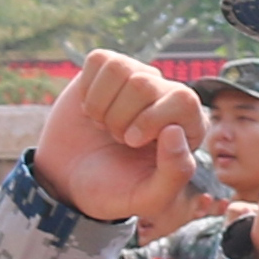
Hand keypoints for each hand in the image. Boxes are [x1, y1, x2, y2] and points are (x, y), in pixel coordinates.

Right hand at [33, 53, 210, 226]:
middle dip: (119, 118)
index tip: (131, 143)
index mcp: (189, 125)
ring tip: (105, 126)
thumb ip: (174, 173)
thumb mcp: (149, 198)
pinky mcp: (108, 69)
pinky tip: (92, 110)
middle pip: (144, 83)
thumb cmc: (114, 190)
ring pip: (121, 68)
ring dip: (101, 106)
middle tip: (117, 139)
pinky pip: (99, 60)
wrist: (69, 180)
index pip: (183, 99)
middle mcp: (167, 96)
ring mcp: (138, 78)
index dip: (150, 120)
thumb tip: (175, 130)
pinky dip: (87, 91)